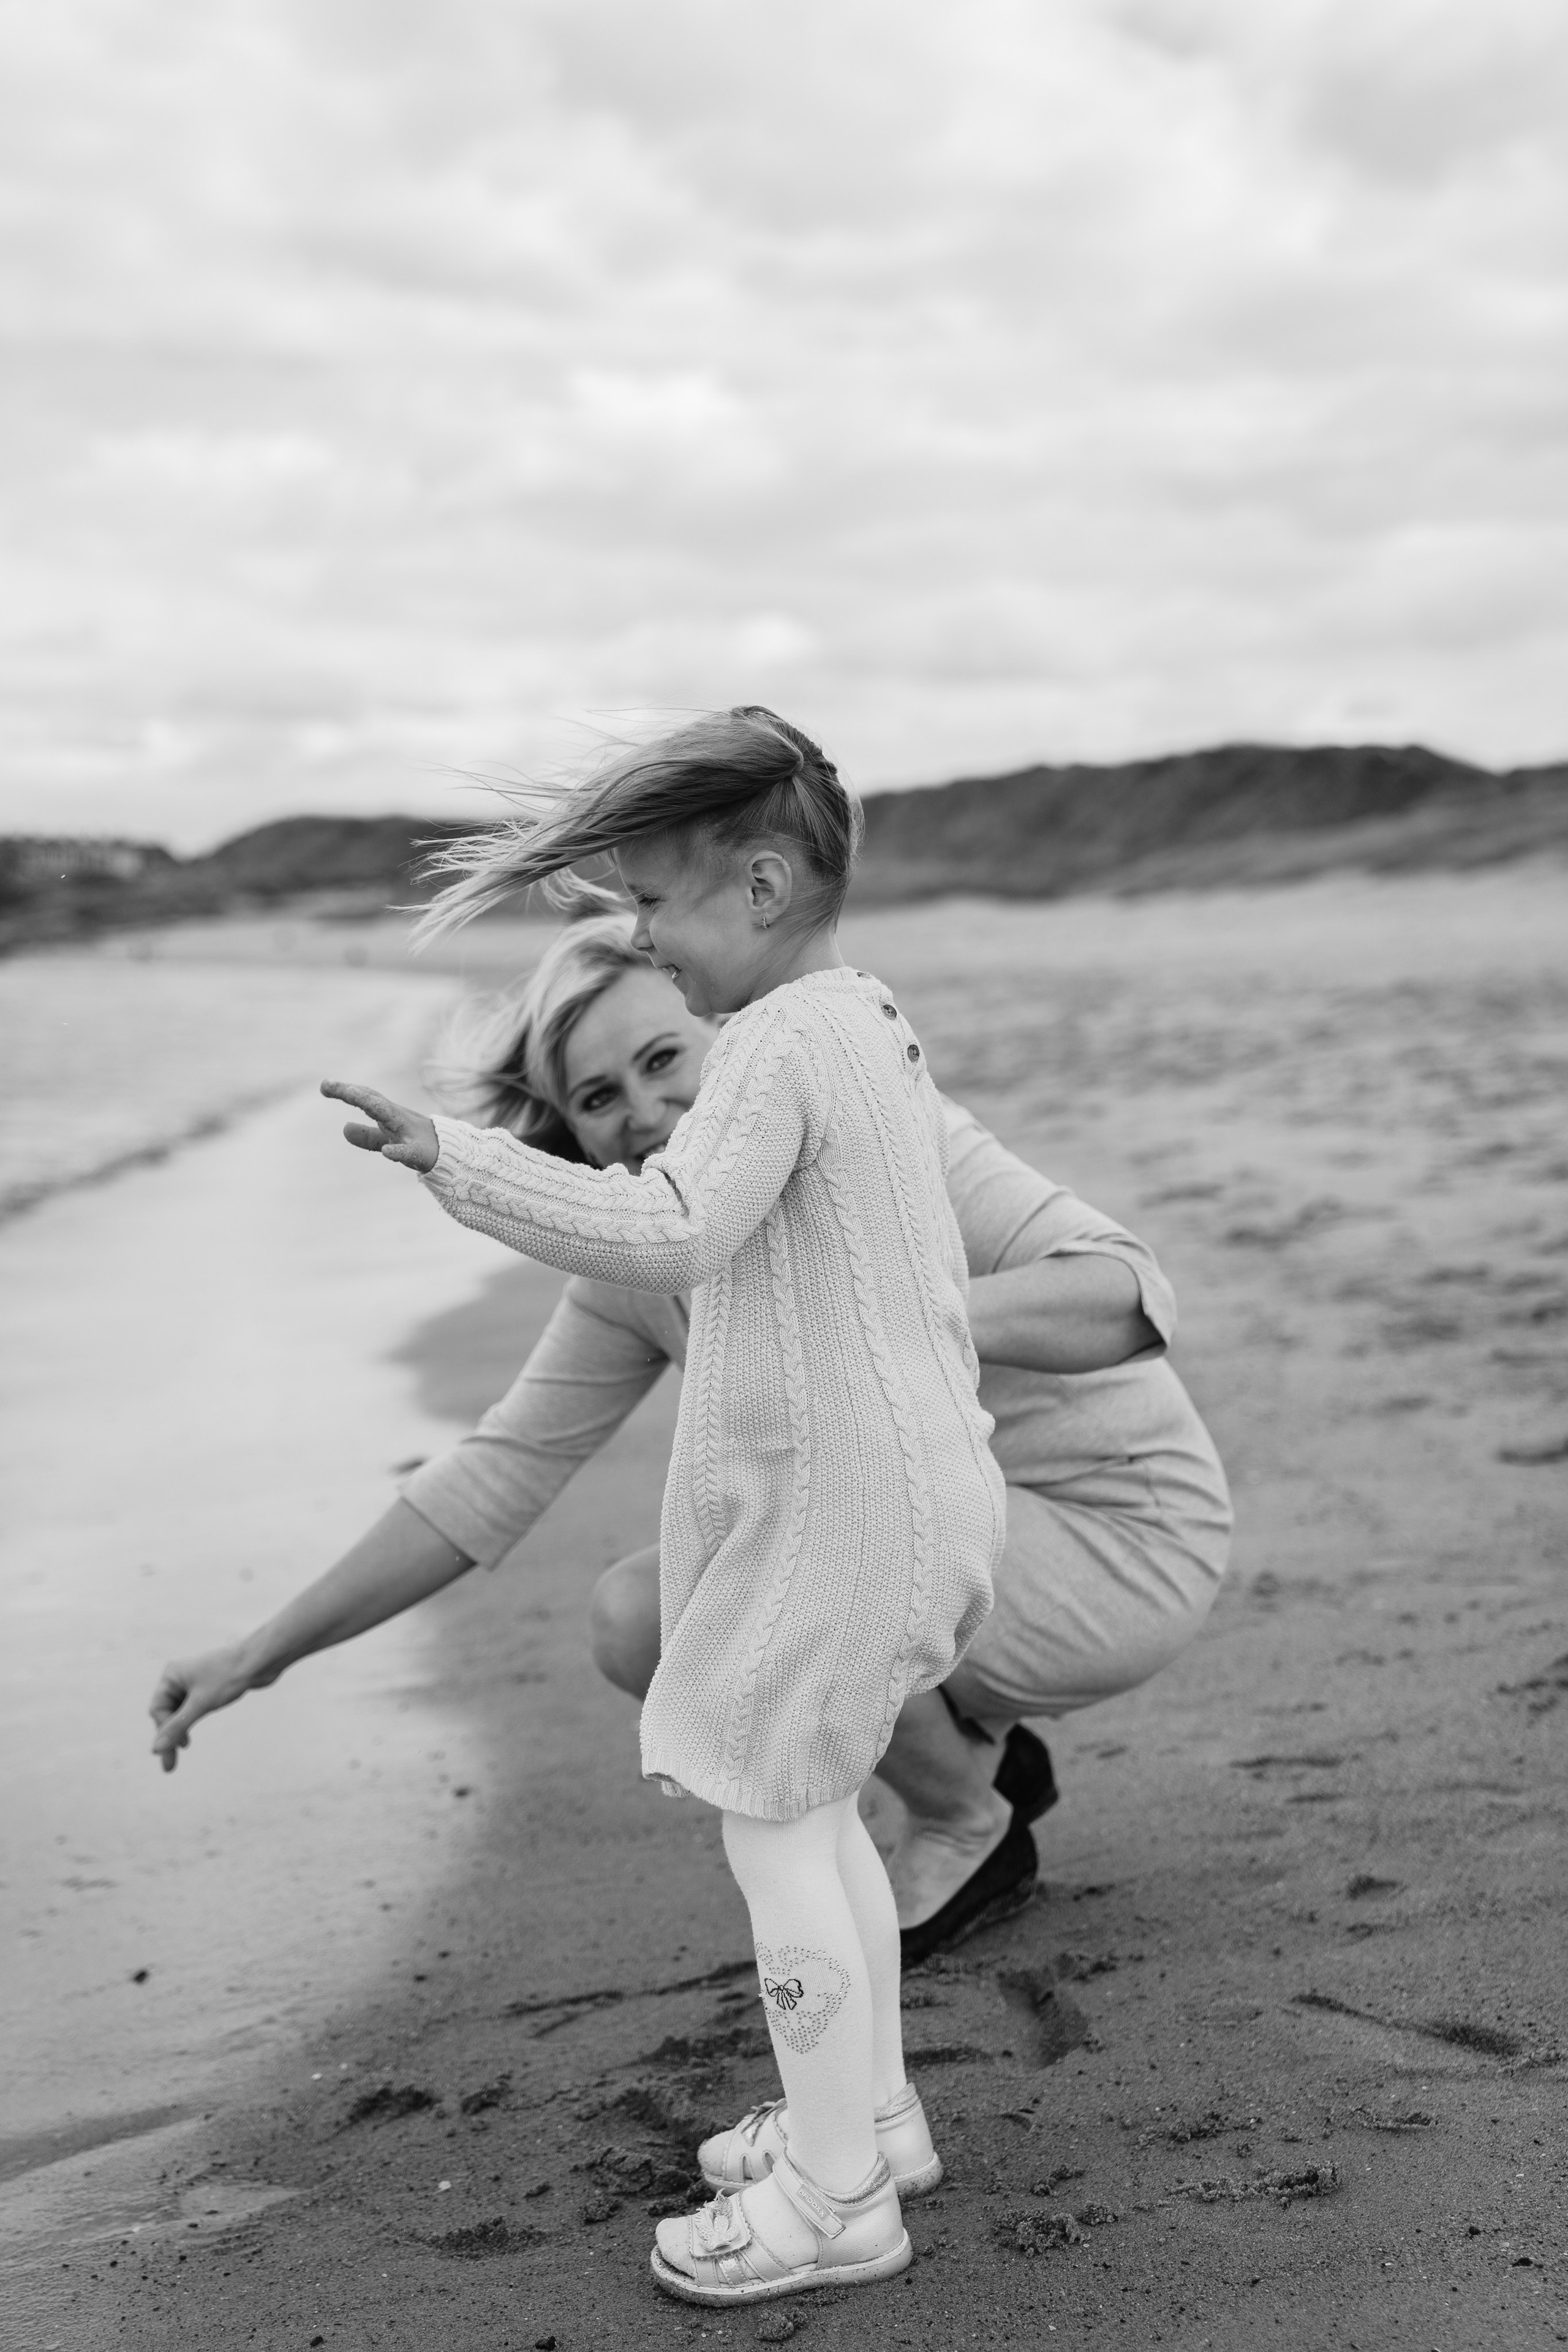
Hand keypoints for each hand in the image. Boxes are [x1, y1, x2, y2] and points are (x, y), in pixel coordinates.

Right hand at [149, 1642, 271, 1772]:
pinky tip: (188, 1737)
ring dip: (180, 1731)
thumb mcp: (201, 1704)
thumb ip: (177, 1727)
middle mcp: (180, 1677)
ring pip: (180, 1712)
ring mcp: (194, 1682)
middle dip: (169, 1738)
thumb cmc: (229, 1677)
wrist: (261, 1660)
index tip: (176, 1750)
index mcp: (171, 1675)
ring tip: (180, 1752)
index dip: (165, 1731)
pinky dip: (190, 1722)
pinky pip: (192, 1708)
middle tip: (169, 1769)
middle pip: (167, 1713)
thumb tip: (155, 1750)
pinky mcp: (208, 1688)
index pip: (158, 1710)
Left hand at [320, 1079, 438, 1172]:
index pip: (366, 1098)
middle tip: (332, 1085)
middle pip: (374, 1101)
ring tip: (353, 1095)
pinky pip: (408, 1151)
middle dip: (355, 1093)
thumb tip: (344, 1128)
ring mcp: (408, 1133)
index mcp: (389, 1114)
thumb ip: (366, 1135)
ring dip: (372, 1104)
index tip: (324, 1085)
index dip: (345, 1090)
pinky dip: (397, 1151)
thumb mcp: (387, 1138)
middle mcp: (397, 1118)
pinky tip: (386, 1152)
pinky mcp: (419, 1153)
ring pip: (389, 1115)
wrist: (449, 1154)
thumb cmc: (416, 1142)